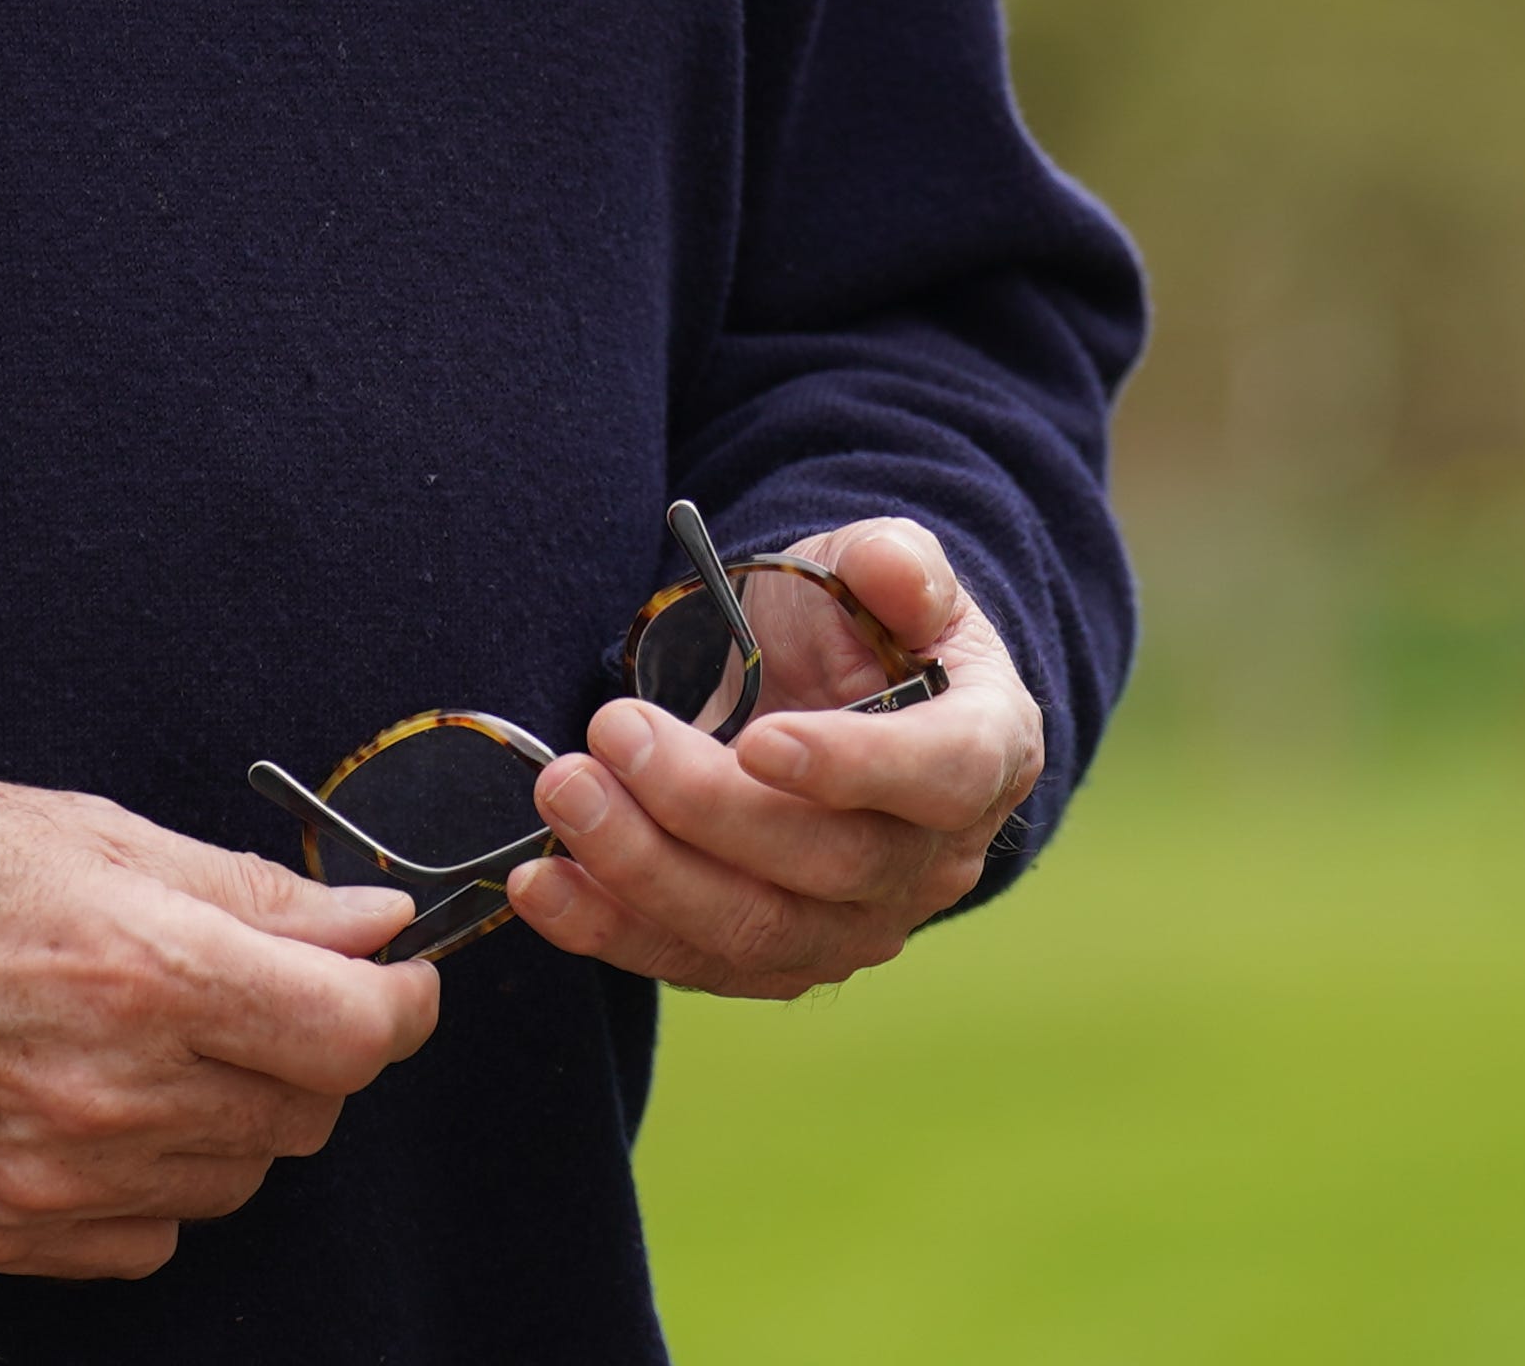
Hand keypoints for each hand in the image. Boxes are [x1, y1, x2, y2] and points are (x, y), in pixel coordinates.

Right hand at [0, 752, 440, 1278]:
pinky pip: (150, 1235)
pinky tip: (91, 1100)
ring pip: (237, 1177)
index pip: (358, 1034)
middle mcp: (110, 1090)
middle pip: (309, 1112)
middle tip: (245, 983)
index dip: (401, 1002)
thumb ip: (249, 892)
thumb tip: (373, 926)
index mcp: (145, 970)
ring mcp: (51, 1178)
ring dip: (229, 1112)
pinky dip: (152, 1176)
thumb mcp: (87, 831)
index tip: (392, 978)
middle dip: (307, 1046)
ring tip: (146, 1033)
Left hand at [503, 517, 1042, 993]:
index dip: (854, 768)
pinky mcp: (774, 956)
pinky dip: (612, 929)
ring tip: (562, 794)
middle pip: (826, 864)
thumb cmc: (860, 624)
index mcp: (983, 750)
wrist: (826, 690)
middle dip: (705, 806)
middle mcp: (931, 860)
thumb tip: (896, 571)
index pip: (939, 780)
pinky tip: (541, 884)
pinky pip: (694, 961)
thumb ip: (895, 563)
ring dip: (644, 872)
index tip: (759, 740)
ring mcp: (854, 924)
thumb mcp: (877, 567)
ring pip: (754, 930)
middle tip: (608, 731)